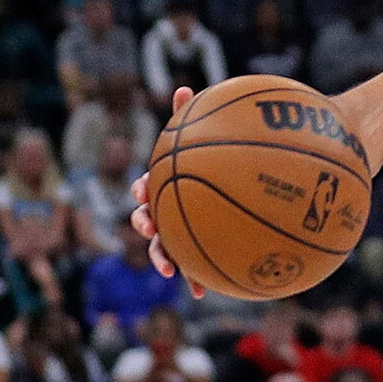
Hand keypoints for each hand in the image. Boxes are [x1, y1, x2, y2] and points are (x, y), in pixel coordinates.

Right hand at [130, 87, 205, 298]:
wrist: (241, 192)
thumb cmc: (219, 165)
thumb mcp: (207, 142)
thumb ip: (192, 119)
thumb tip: (184, 87)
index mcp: (168, 187)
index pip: (146, 185)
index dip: (142, 188)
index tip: (144, 188)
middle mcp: (168, 211)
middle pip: (147, 218)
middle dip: (144, 222)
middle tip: (150, 223)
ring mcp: (179, 234)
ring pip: (161, 249)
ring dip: (161, 258)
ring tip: (167, 269)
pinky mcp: (195, 254)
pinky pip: (193, 269)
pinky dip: (194, 280)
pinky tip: (204, 294)